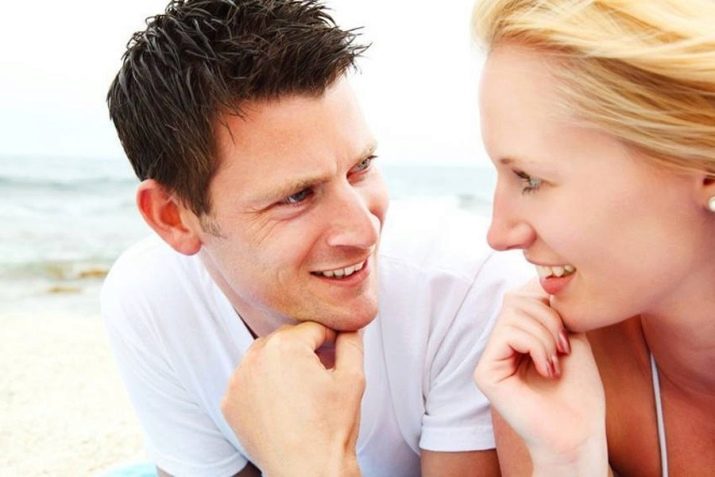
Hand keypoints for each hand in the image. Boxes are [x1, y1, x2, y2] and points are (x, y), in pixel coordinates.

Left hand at [222, 322, 363, 476]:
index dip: (330, 339)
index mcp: (286, 346)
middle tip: (320, 374)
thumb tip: (350, 327)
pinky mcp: (229, 402)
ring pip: (263, 358)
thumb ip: (352, 343)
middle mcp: (255, 358)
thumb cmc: (330, 428)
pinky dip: (262, 386)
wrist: (307, 471)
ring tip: (300, 389)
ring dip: (280, 365)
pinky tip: (281, 403)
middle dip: (303, 351)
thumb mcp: (353, 378)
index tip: (336, 355)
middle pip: (285, 339)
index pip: (312, 328)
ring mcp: (238, 381)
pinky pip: (248, 381)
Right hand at [474, 280, 607, 475]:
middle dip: (549, 316)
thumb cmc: (580, 391)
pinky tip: (546, 369)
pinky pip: (507, 333)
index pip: (522, 294)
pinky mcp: (485, 372)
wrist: (579, 432)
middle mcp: (499, 344)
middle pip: (515, 298)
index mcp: (518, 335)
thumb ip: (552, 309)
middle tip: (564, 346)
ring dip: (545, 334)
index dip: (547, 299)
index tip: (569, 327)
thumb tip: (539, 279)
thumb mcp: (571, 336)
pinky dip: (534, 346)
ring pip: (512, 314)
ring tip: (556, 361)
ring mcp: (490, 358)